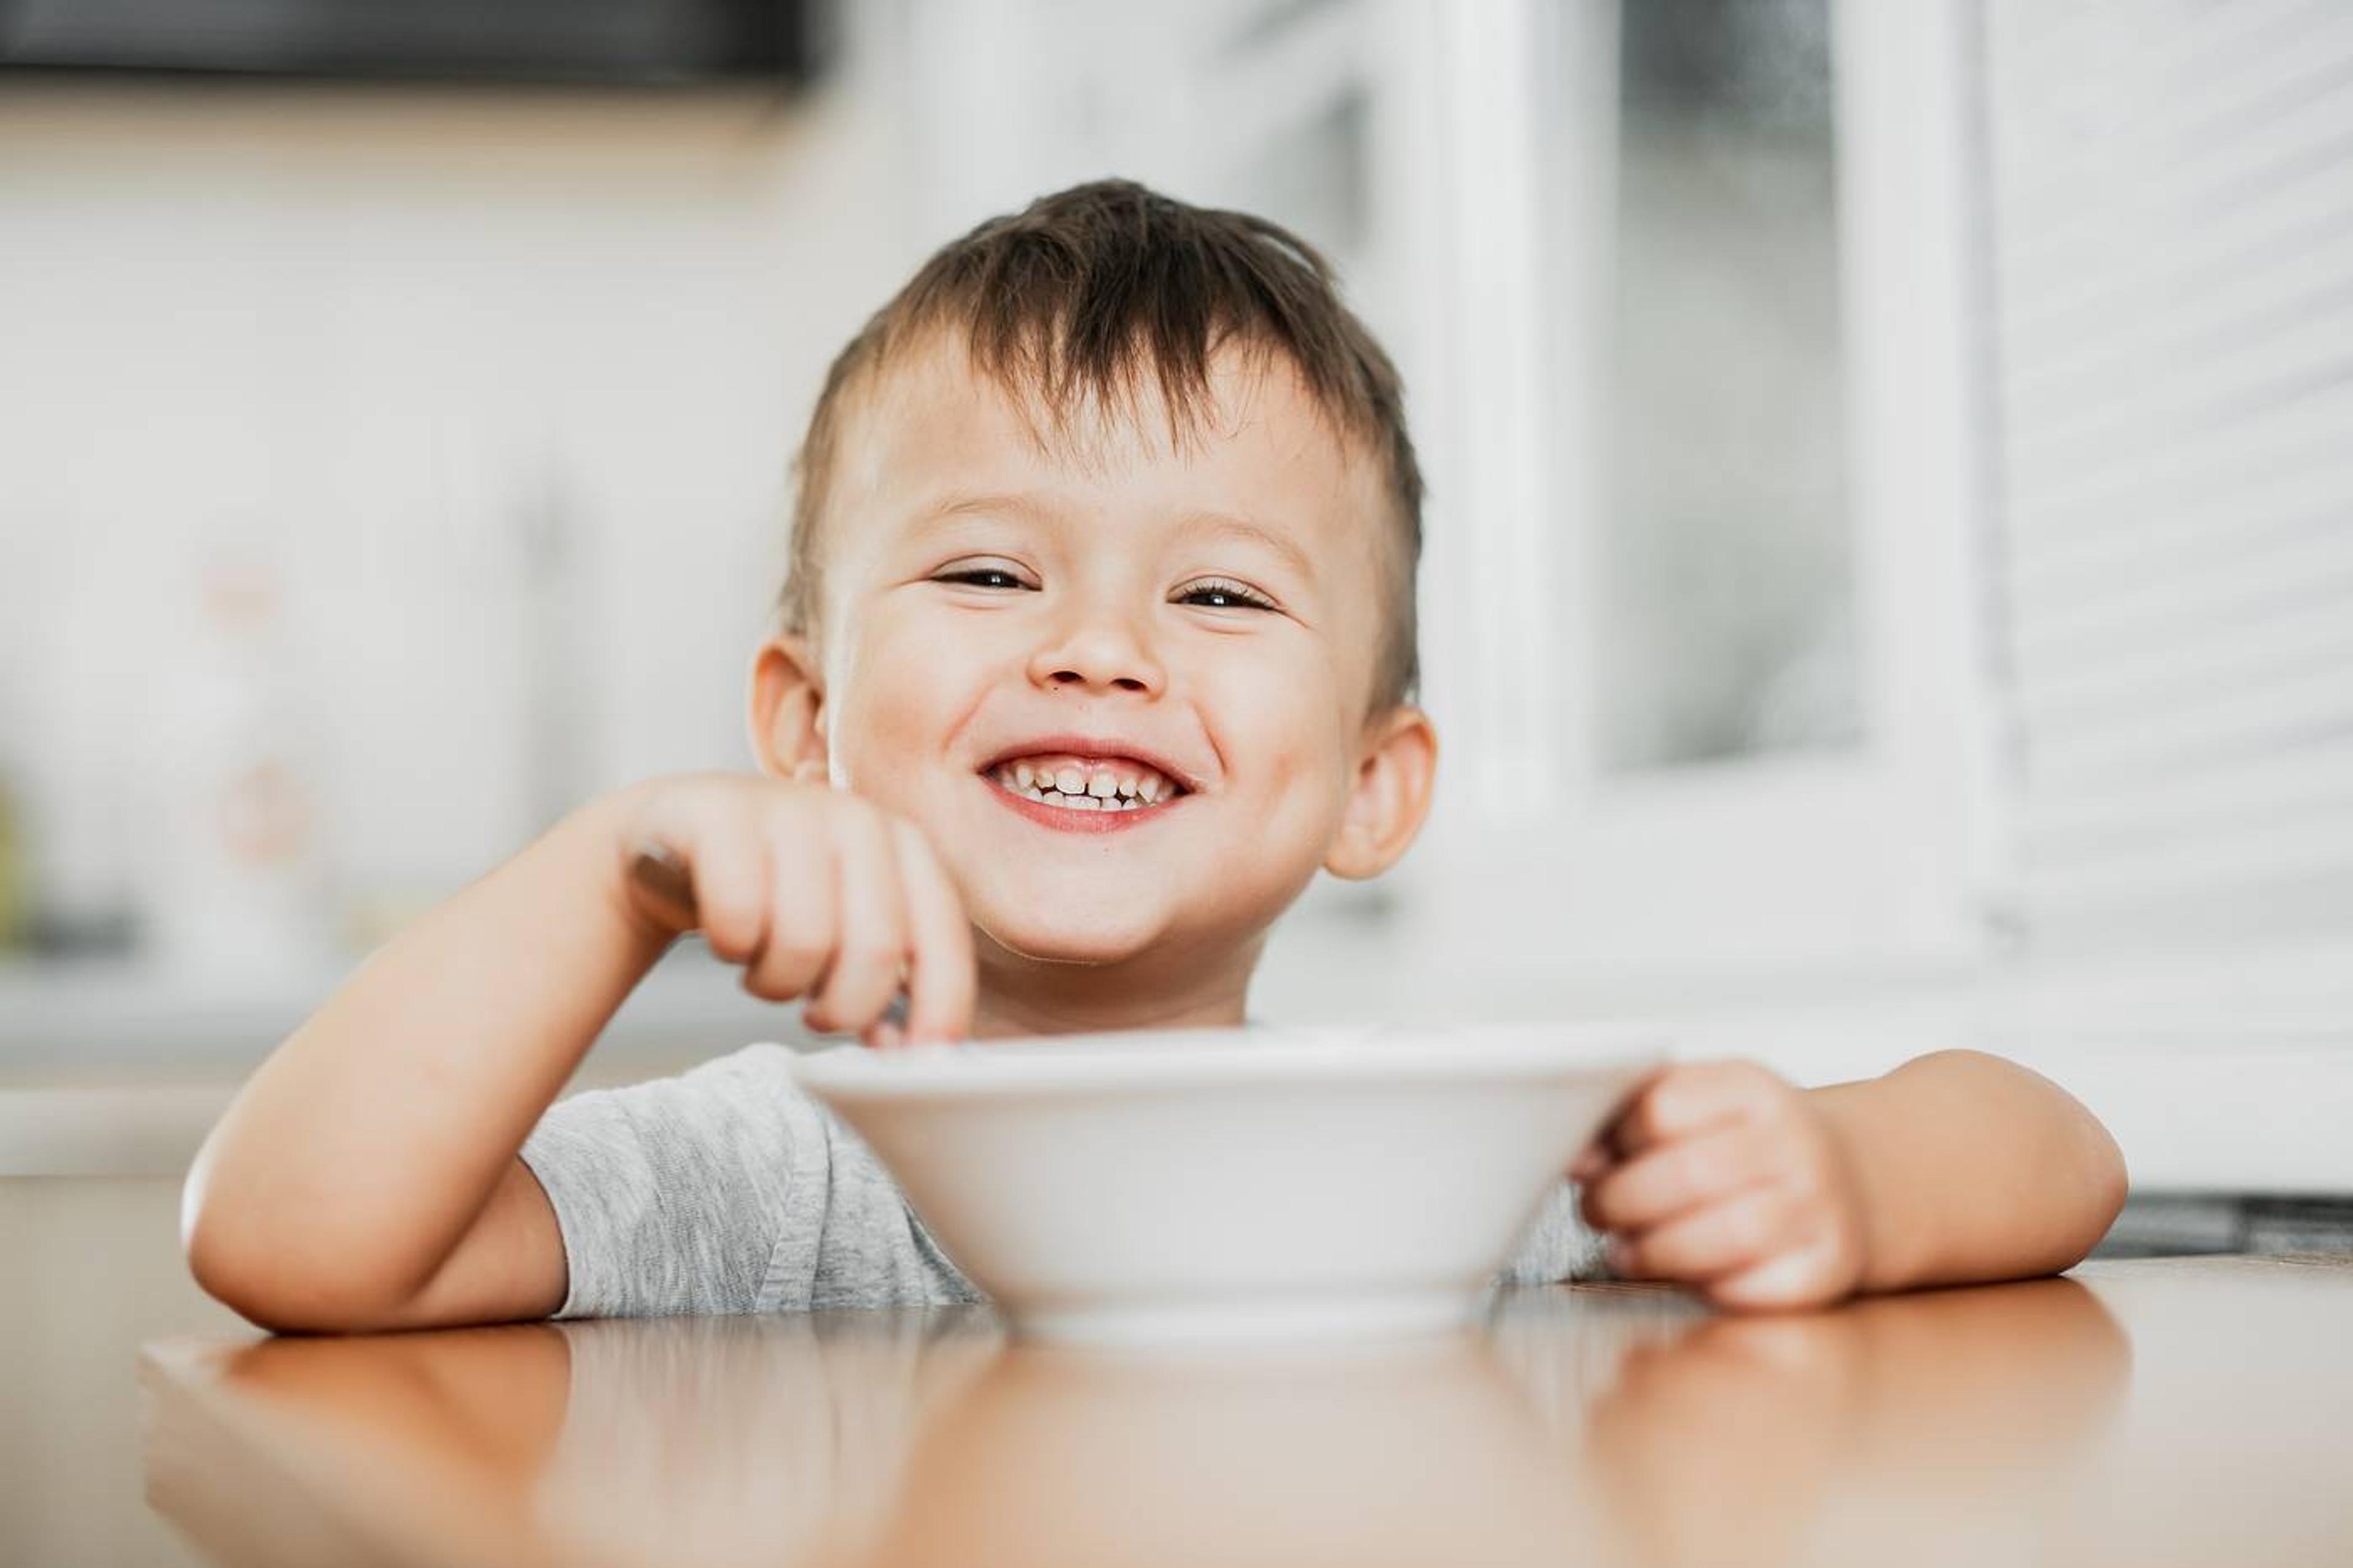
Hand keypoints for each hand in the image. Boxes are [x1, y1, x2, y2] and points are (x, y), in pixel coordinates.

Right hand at [610, 771, 974, 1048]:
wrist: (672, 838)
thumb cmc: (772, 895)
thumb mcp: (845, 925)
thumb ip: (891, 977)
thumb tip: (916, 1048)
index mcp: (906, 846)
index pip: (944, 940)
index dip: (939, 1009)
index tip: (915, 1063)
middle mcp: (858, 818)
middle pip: (875, 950)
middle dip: (842, 1008)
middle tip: (815, 1013)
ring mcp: (790, 809)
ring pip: (804, 943)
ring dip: (776, 982)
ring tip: (764, 965)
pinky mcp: (721, 815)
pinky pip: (739, 919)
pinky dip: (730, 946)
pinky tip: (728, 933)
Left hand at [1571, 1060, 1869, 1310]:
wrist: (1849, 1181)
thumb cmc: (1748, 1146)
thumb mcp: (1700, 1106)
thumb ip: (1635, 1119)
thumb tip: (1574, 1156)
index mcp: (1751, 1088)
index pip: (1661, 1109)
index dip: (1612, 1142)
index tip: (1587, 1161)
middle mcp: (1794, 1142)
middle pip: (1688, 1175)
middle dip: (1621, 1201)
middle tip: (1597, 1211)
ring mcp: (1819, 1206)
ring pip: (1723, 1235)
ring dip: (1655, 1251)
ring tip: (1626, 1251)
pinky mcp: (1826, 1267)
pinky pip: (1753, 1287)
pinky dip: (1705, 1288)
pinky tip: (1683, 1275)